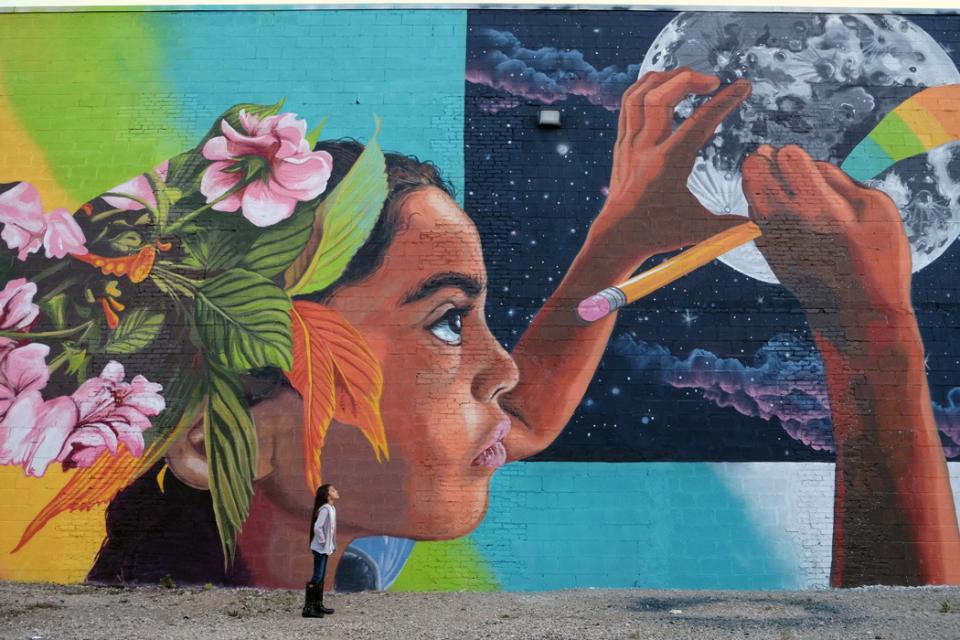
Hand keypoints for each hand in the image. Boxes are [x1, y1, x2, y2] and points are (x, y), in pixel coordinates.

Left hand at [593, 68, 751, 262]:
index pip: (700, 121)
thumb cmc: (659, 234)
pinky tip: (663, 87)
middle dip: (690, 79)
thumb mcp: (699, 229)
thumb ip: (731, 225)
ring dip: (665, 78)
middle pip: (661, 96)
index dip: (725, 100)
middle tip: (714, 82)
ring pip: (639, 94)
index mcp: (669, 164)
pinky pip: (628, 104)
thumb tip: (762, 225)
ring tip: (688, 79)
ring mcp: (630, 144)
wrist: (617, 238)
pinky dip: (646, 87)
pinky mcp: (622, 144)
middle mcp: (646, 149)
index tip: (743, 85)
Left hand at [743, 145, 913, 335]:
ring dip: (759, 181)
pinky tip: (780, 208)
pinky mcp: (764, 250)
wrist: (856, 312)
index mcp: (818, 205)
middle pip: (755, 169)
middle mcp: (786, 219)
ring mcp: (770, 236)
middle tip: (773, 158)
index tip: (802, 161)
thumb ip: (841, 180)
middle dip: (765, 159)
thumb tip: (813, 164)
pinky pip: (753, 215)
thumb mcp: (877, 209)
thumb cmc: (877, 257)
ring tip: (779, 183)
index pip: (787, 156)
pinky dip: (762, 206)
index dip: (793, 153)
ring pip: (749, 191)